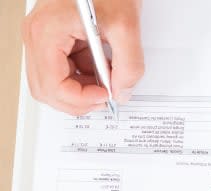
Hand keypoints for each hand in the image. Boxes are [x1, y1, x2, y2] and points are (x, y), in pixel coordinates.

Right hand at [22, 0, 144, 115]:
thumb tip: (122, 91)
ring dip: (80, 89)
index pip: (52, 86)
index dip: (81, 99)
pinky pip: (62, 70)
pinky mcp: (53, 38)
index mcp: (46, 33)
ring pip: (53, 83)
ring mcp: (42, 38)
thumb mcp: (126, 26)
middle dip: (78, 100)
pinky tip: (102, 68)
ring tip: (106, 80)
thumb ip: (129, 65)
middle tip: (105, 97)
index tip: (105, 95)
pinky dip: (82, 76)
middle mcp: (37, 36)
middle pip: (46, 90)